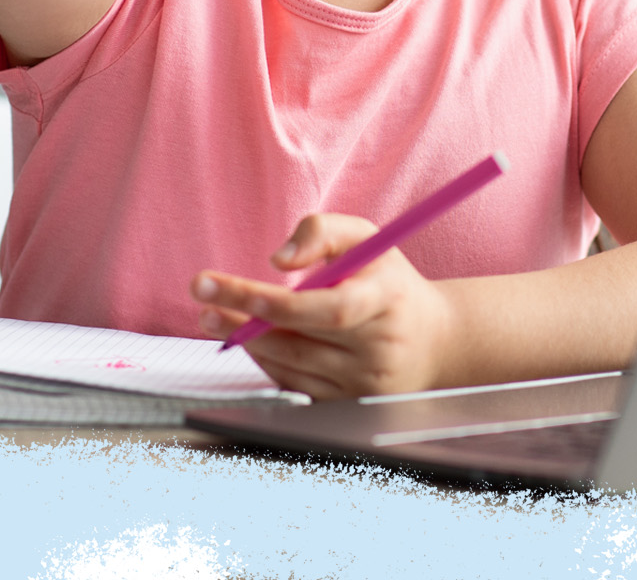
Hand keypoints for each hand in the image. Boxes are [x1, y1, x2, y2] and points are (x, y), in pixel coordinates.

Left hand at [193, 213, 461, 398]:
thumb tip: (278, 261)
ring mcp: (365, 383)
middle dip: (244, 318)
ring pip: (292, 365)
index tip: (238, 291)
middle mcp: (379, 348)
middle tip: (201, 296)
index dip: (282, 305)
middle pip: (302, 340)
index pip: (332, 309)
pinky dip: (266, 361)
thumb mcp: (365, 239)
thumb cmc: (387, 281)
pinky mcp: (350, 405)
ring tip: (212, 315)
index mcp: (386, 301)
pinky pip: (296, 385)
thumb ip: (321, 231)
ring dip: (246, 340)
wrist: (434, 341)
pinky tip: (247, 338)